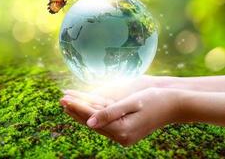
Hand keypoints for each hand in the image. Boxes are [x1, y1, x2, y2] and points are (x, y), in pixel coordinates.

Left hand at [60, 87, 179, 145]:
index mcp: (122, 130)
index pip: (92, 118)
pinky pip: (104, 124)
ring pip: (96, 124)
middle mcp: (121, 137)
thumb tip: (89, 123)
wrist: (174, 106)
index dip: (77, 107)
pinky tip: (85, 111)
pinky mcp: (125, 133)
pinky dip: (93, 116)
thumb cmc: (155, 99)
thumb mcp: (132, 103)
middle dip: (76, 111)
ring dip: (82, 114)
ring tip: (68, 104)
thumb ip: (110, 113)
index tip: (64, 99)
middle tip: (61, 99)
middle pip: (92, 123)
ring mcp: (123, 137)